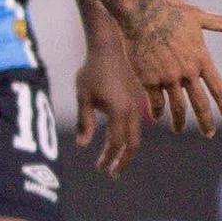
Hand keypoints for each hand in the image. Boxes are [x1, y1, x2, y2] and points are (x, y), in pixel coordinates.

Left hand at [74, 35, 144, 176]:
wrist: (110, 47)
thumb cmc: (92, 70)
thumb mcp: (83, 96)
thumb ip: (84, 121)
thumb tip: (83, 145)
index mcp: (119, 111)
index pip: (116, 143)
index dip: (108, 158)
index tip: (100, 169)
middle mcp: (133, 110)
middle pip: (132, 144)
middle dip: (122, 161)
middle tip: (112, 173)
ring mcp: (138, 104)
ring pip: (136, 134)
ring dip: (126, 149)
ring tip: (115, 159)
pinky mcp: (138, 98)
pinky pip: (137, 122)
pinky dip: (130, 135)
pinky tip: (119, 138)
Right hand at [119, 0, 221, 135]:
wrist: (139, 12)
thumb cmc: (168, 10)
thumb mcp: (197, 16)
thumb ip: (220, 23)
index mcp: (201, 58)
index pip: (219, 88)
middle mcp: (187, 71)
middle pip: (200, 103)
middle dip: (206, 121)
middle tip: (210, 133)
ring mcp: (167, 77)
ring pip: (177, 106)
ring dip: (180, 121)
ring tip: (179, 130)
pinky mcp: (148, 78)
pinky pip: (155, 100)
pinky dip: (157, 110)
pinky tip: (157, 116)